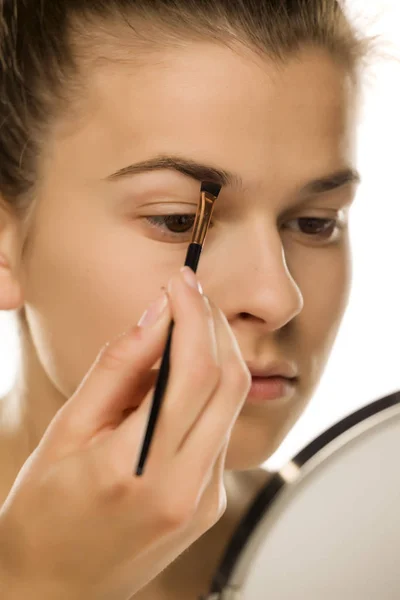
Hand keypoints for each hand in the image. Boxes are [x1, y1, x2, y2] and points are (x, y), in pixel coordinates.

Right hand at [0, 268, 250, 599]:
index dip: (194, 314)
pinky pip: (222, 428)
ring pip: (233, 404)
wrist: (55, 588)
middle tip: (188, 294)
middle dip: (214, 325)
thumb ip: (117, 368)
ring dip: (215, 354)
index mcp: (138, 470)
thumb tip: (156, 315)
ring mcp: (206, 500)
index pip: (193, 370)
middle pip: (229, 382)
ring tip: (181, 329)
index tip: (183, 280)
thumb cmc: (44, 512)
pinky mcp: (211, 502)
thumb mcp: (67, 431)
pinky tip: (180, 376)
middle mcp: (186, 489)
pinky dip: (208, 389)